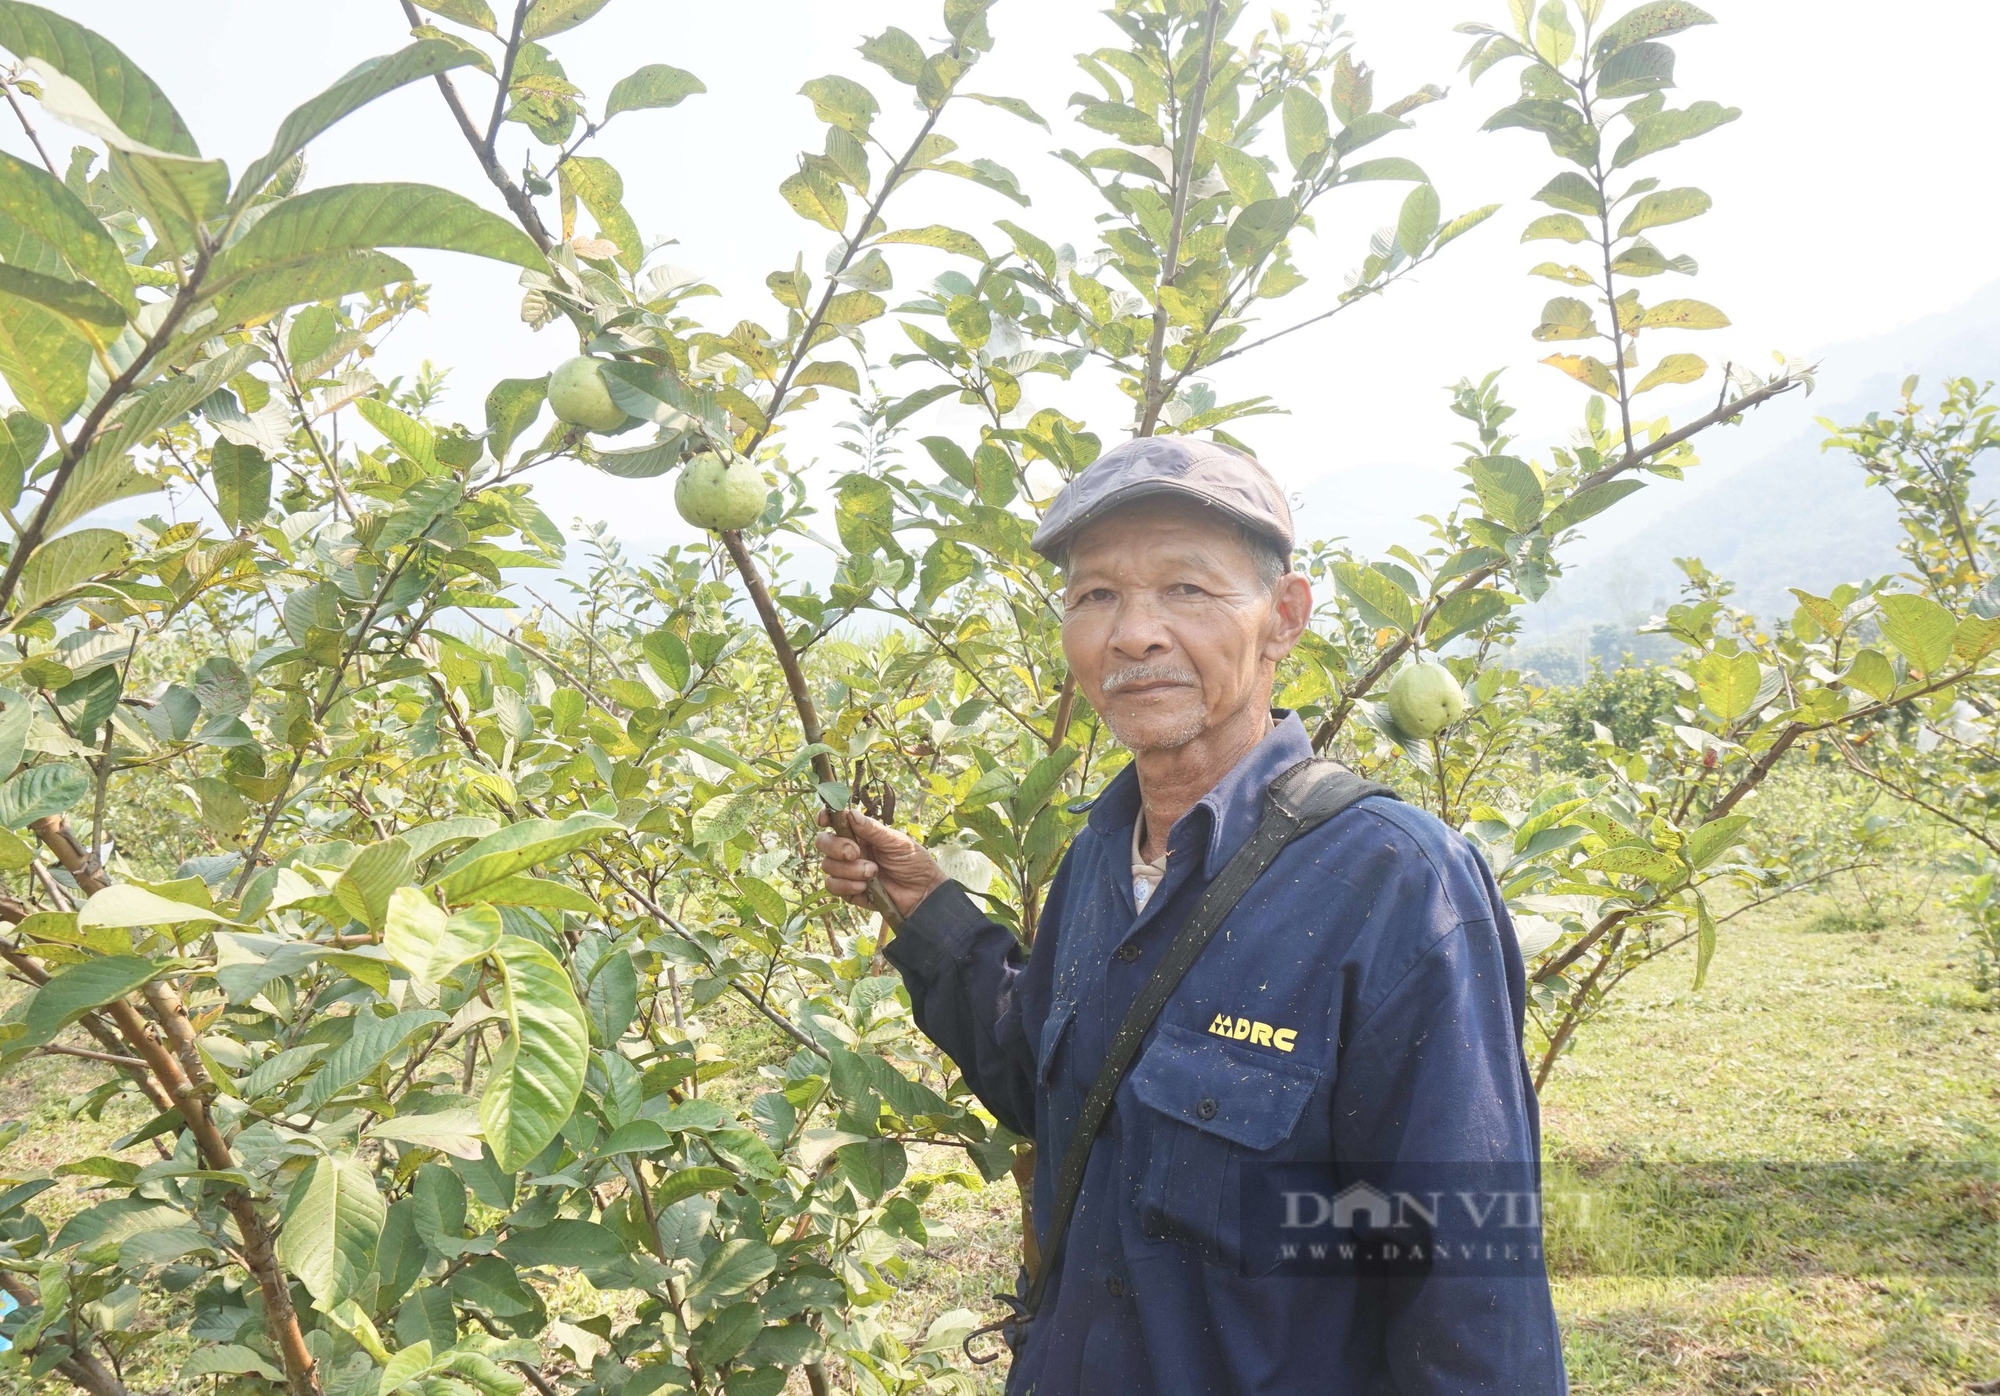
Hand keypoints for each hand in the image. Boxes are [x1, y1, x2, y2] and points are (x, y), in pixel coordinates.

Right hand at [815, 808, 948, 919]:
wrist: (923, 893)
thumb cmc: (914, 862)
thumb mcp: (896, 842)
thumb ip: (873, 829)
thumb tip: (850, 813)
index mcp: (861, 834)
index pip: (835, 822)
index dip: (825, 818)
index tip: (824, 820)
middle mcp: (850, 850)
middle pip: (824, 842)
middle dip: (836, 847)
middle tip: (855, 852)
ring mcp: (848, 871)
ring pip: (828, 866)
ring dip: (849, 870)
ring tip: (873, 872)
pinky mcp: (849, 890)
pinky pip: (833, 886)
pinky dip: (847, 885)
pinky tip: (865, 886)